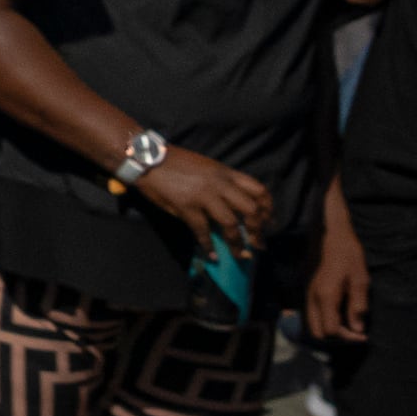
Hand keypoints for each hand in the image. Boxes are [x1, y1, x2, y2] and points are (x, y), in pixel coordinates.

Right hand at [128, 145, 272, 252]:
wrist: (147, 159)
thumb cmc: (175, 162)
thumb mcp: (205, 167)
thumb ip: (221, 182)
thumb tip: (232, 204)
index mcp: (226, 173)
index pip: (258, 190)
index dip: (267, 208)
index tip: (268, 222)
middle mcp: (220, 184)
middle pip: (250, 210)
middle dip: (258, 230)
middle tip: (258, 243)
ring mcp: (204, 196)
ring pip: (231, 224)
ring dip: (238, 243)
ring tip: (241, 255)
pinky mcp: (187, 207)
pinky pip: (203, 231)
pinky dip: (209, 246)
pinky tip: (212, 255)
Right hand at [303, 216, 369, 346]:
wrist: (328, 234)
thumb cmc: (347, 254)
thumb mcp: (360, 279)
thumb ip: (358, 306)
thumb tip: (358, 329)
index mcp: (326, 297)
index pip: (331, 331)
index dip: (348, 337)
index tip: (363, 335)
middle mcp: (312, 299)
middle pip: (317, 333)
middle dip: (336, 337)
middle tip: (354, 331)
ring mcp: (306, 295)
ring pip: (312, 325)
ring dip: (329, 329)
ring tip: (347, 324)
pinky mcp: (307, 291)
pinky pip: (311, 314)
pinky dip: (324, 320)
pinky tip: (338, 312)